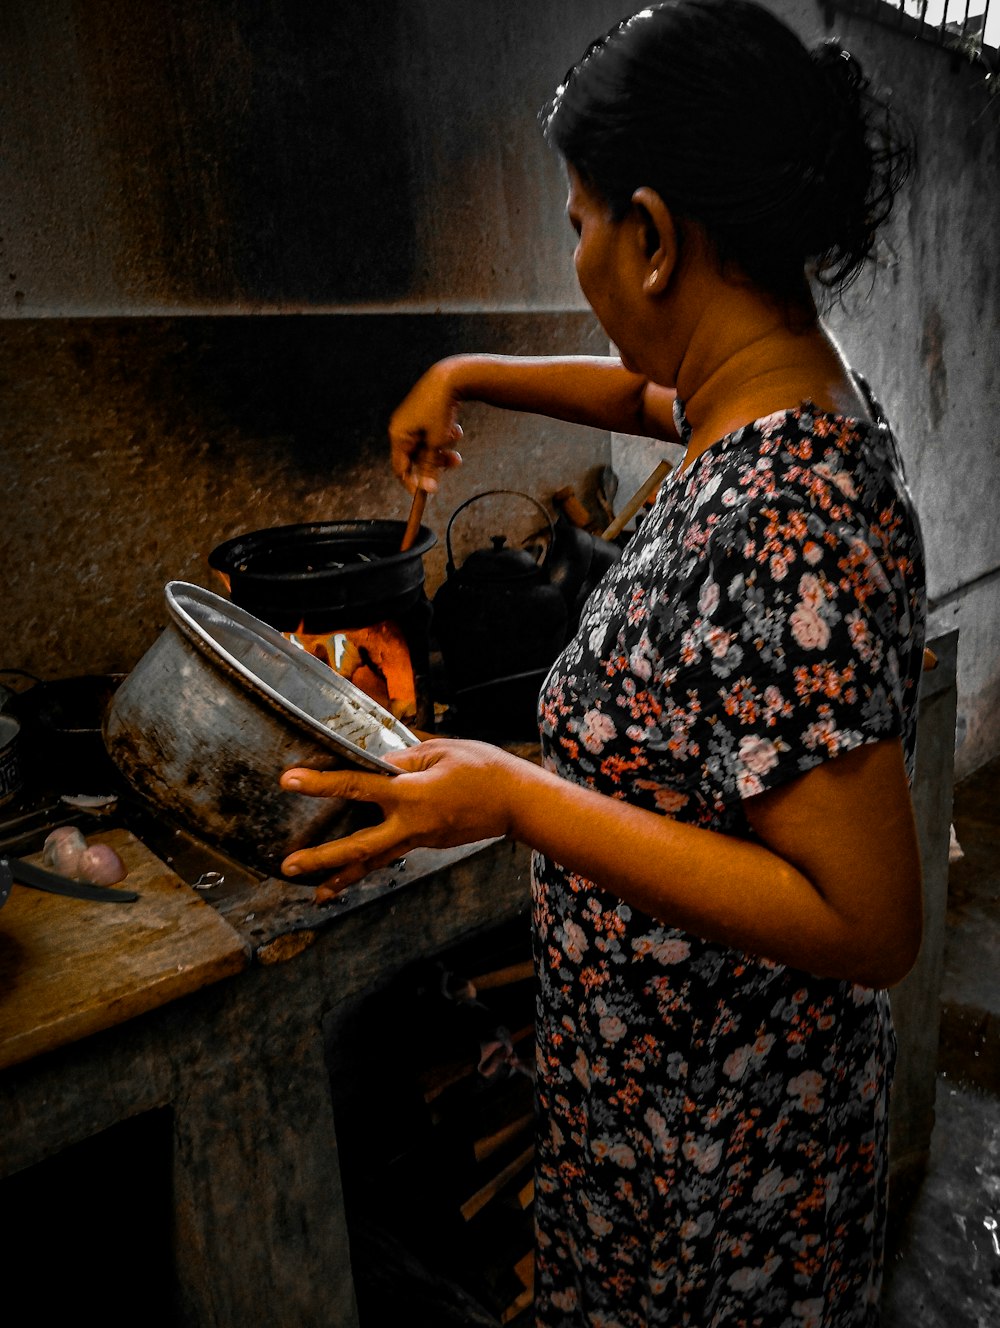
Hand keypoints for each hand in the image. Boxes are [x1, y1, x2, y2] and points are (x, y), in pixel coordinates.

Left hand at [279, 739, 521, 899]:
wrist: (517, 803)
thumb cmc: (484, 769)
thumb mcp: (443, 750)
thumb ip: (405, 756)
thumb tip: (377, 761)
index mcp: (411, 794)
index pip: (356, 786)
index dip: (320, 782)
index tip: (289, 781)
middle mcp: (410, 824)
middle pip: (358, 846)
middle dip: (321, 857)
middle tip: (287, 866)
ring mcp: (418, 839)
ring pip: (373, 861)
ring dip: (342, 877)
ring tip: (315, 894)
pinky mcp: (426, 844)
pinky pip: (390, 856)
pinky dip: (369, 867)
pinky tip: (352, 874)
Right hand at [389, 359, 465, 493]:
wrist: (451, 377)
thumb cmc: (440, 409)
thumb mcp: (436, 443)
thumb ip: (430, 467)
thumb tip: (428, 489)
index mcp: (398, 434)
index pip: (400, 468)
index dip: (412, 482)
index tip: (425, 493)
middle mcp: (401, 427)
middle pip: (417, 457)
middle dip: (436, 460)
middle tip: (454, 462)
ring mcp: (412, 419)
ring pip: (428, 445)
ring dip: (443, 447)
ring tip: (455, 437)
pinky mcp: (424, 413)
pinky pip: (432, 432)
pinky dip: (444, 434)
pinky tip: (454, 426)